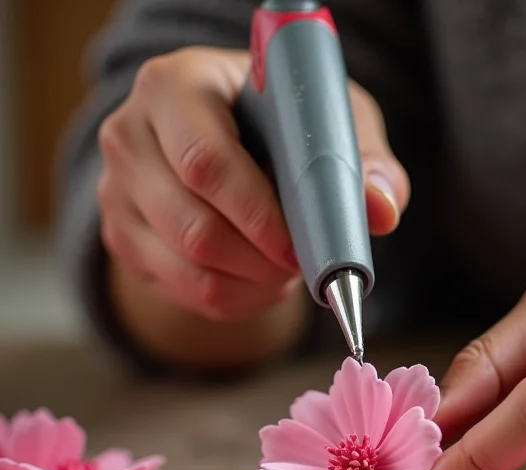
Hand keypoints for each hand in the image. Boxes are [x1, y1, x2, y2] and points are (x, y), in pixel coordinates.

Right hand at [97, 47, 408, 321]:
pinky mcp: (124, 239)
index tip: (301, 246)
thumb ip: (362, 161)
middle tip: (304, 265)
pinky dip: (237, 300)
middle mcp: (130, 137)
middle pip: (193, 229)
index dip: (259, 216)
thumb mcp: (327, 122)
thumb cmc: (280, 123)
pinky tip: (262, 280)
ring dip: (253, 285)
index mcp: (175, 87)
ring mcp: (118, 194)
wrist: (229, 142)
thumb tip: (381, 210)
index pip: (205, 164)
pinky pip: (185, 293)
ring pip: (189, 270)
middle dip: (262, 262)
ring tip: (287, 268)